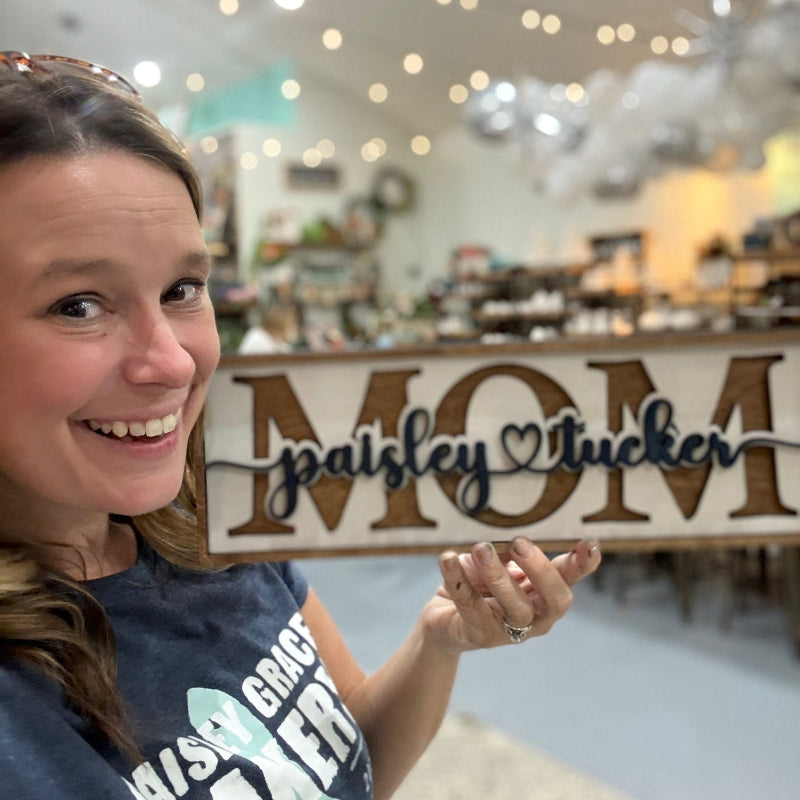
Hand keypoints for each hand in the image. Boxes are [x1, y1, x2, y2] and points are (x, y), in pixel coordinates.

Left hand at [424, 537, 599, 653]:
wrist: (442, 616)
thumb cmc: (478, 583)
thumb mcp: (496, 562)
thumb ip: (508, 555)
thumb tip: (512, 547)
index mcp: (544, 594)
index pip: (569, 579)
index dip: (582, 564)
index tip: (591, 544)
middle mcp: (535, 617)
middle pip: (554, 601)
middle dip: (539, 570)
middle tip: (518, 543)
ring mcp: (509, 632)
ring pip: (514, 607)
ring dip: (497, 575)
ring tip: (479, 549)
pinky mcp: (479, 636)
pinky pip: (470, 606)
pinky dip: (457, 579)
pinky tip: (448, 559)